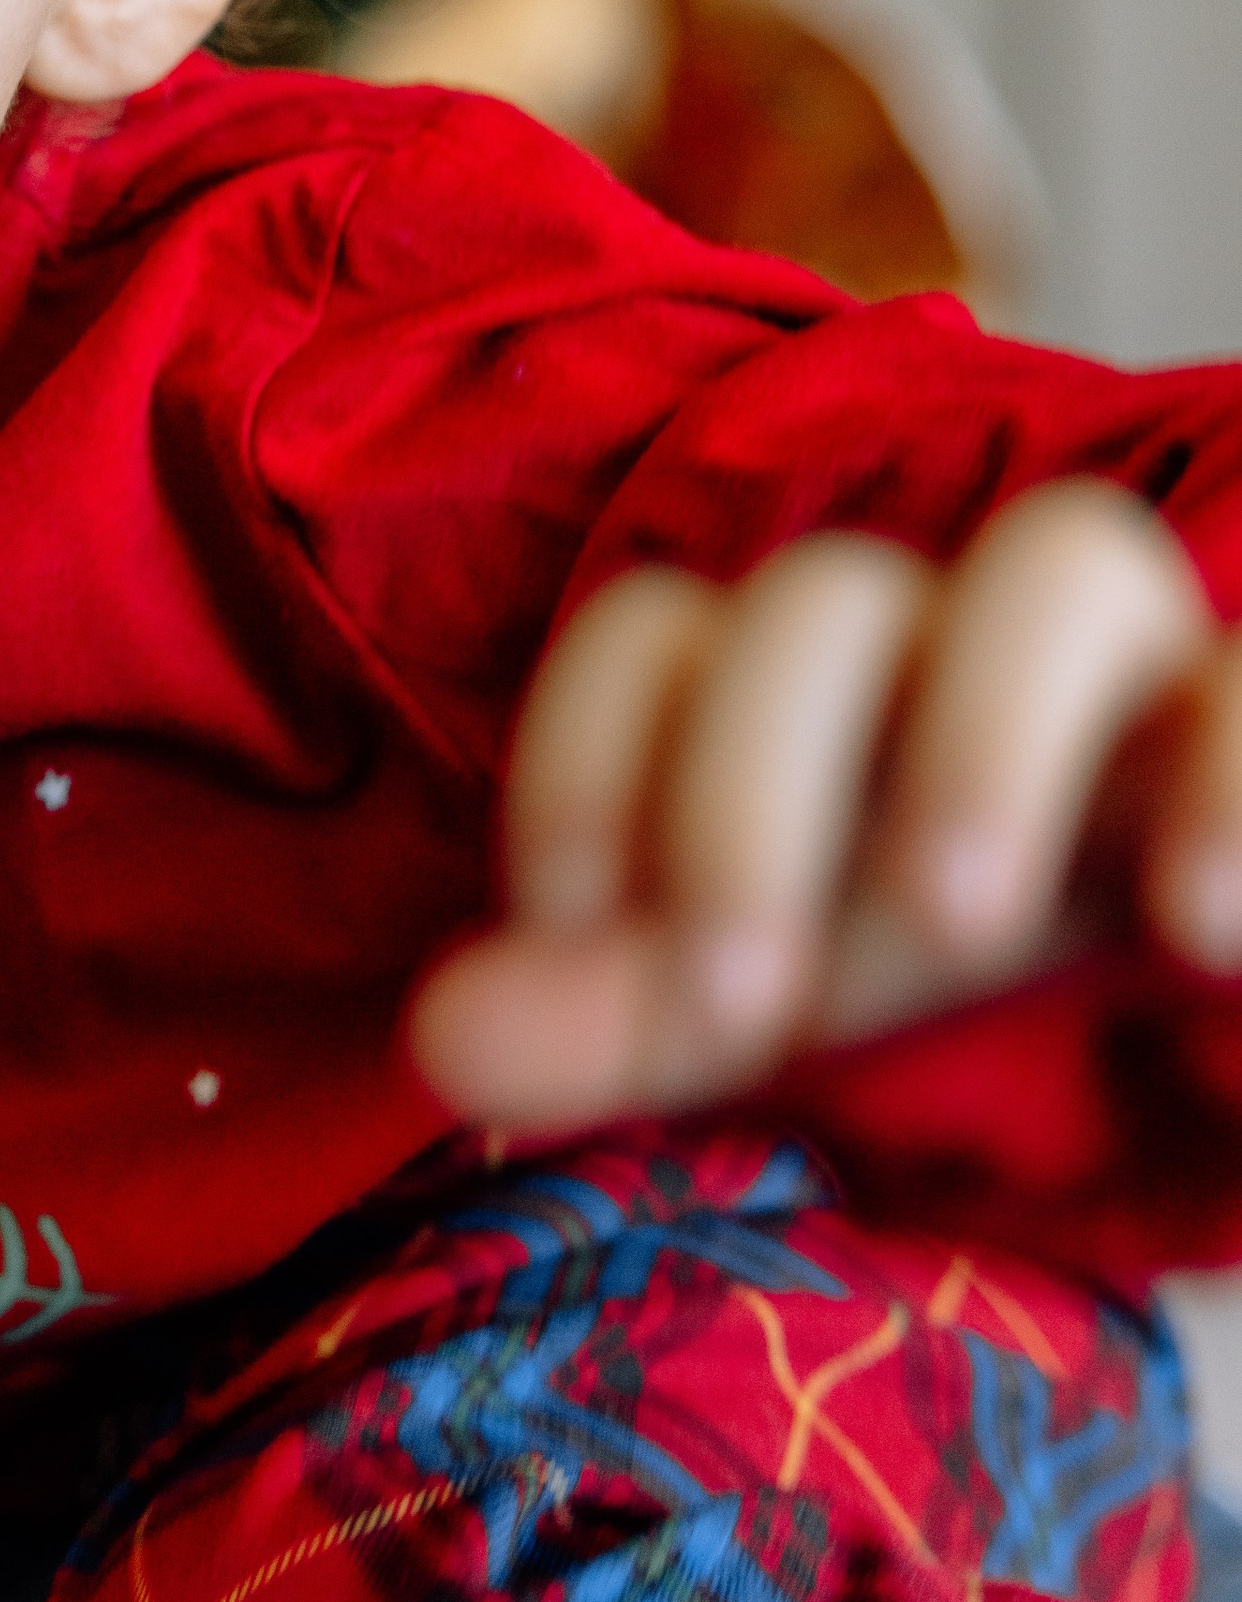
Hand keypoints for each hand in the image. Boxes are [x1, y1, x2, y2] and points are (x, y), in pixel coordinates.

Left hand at [409, 479, 1241, 1134]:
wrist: (1198, 956)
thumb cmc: (957, 927)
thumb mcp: (786, 986)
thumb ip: (619, 1004)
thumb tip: (439, 1039)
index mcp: (809, 676)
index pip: (658, 632)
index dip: (585, 756)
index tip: (568, 929)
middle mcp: (956, 633)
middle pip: (824, 602)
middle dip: (754, 789)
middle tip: (744, 999)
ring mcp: (1134, 664)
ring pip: (1061, 561)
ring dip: (984, 733)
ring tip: (960, 913)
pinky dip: (1236, 779)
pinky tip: (1206, 924)